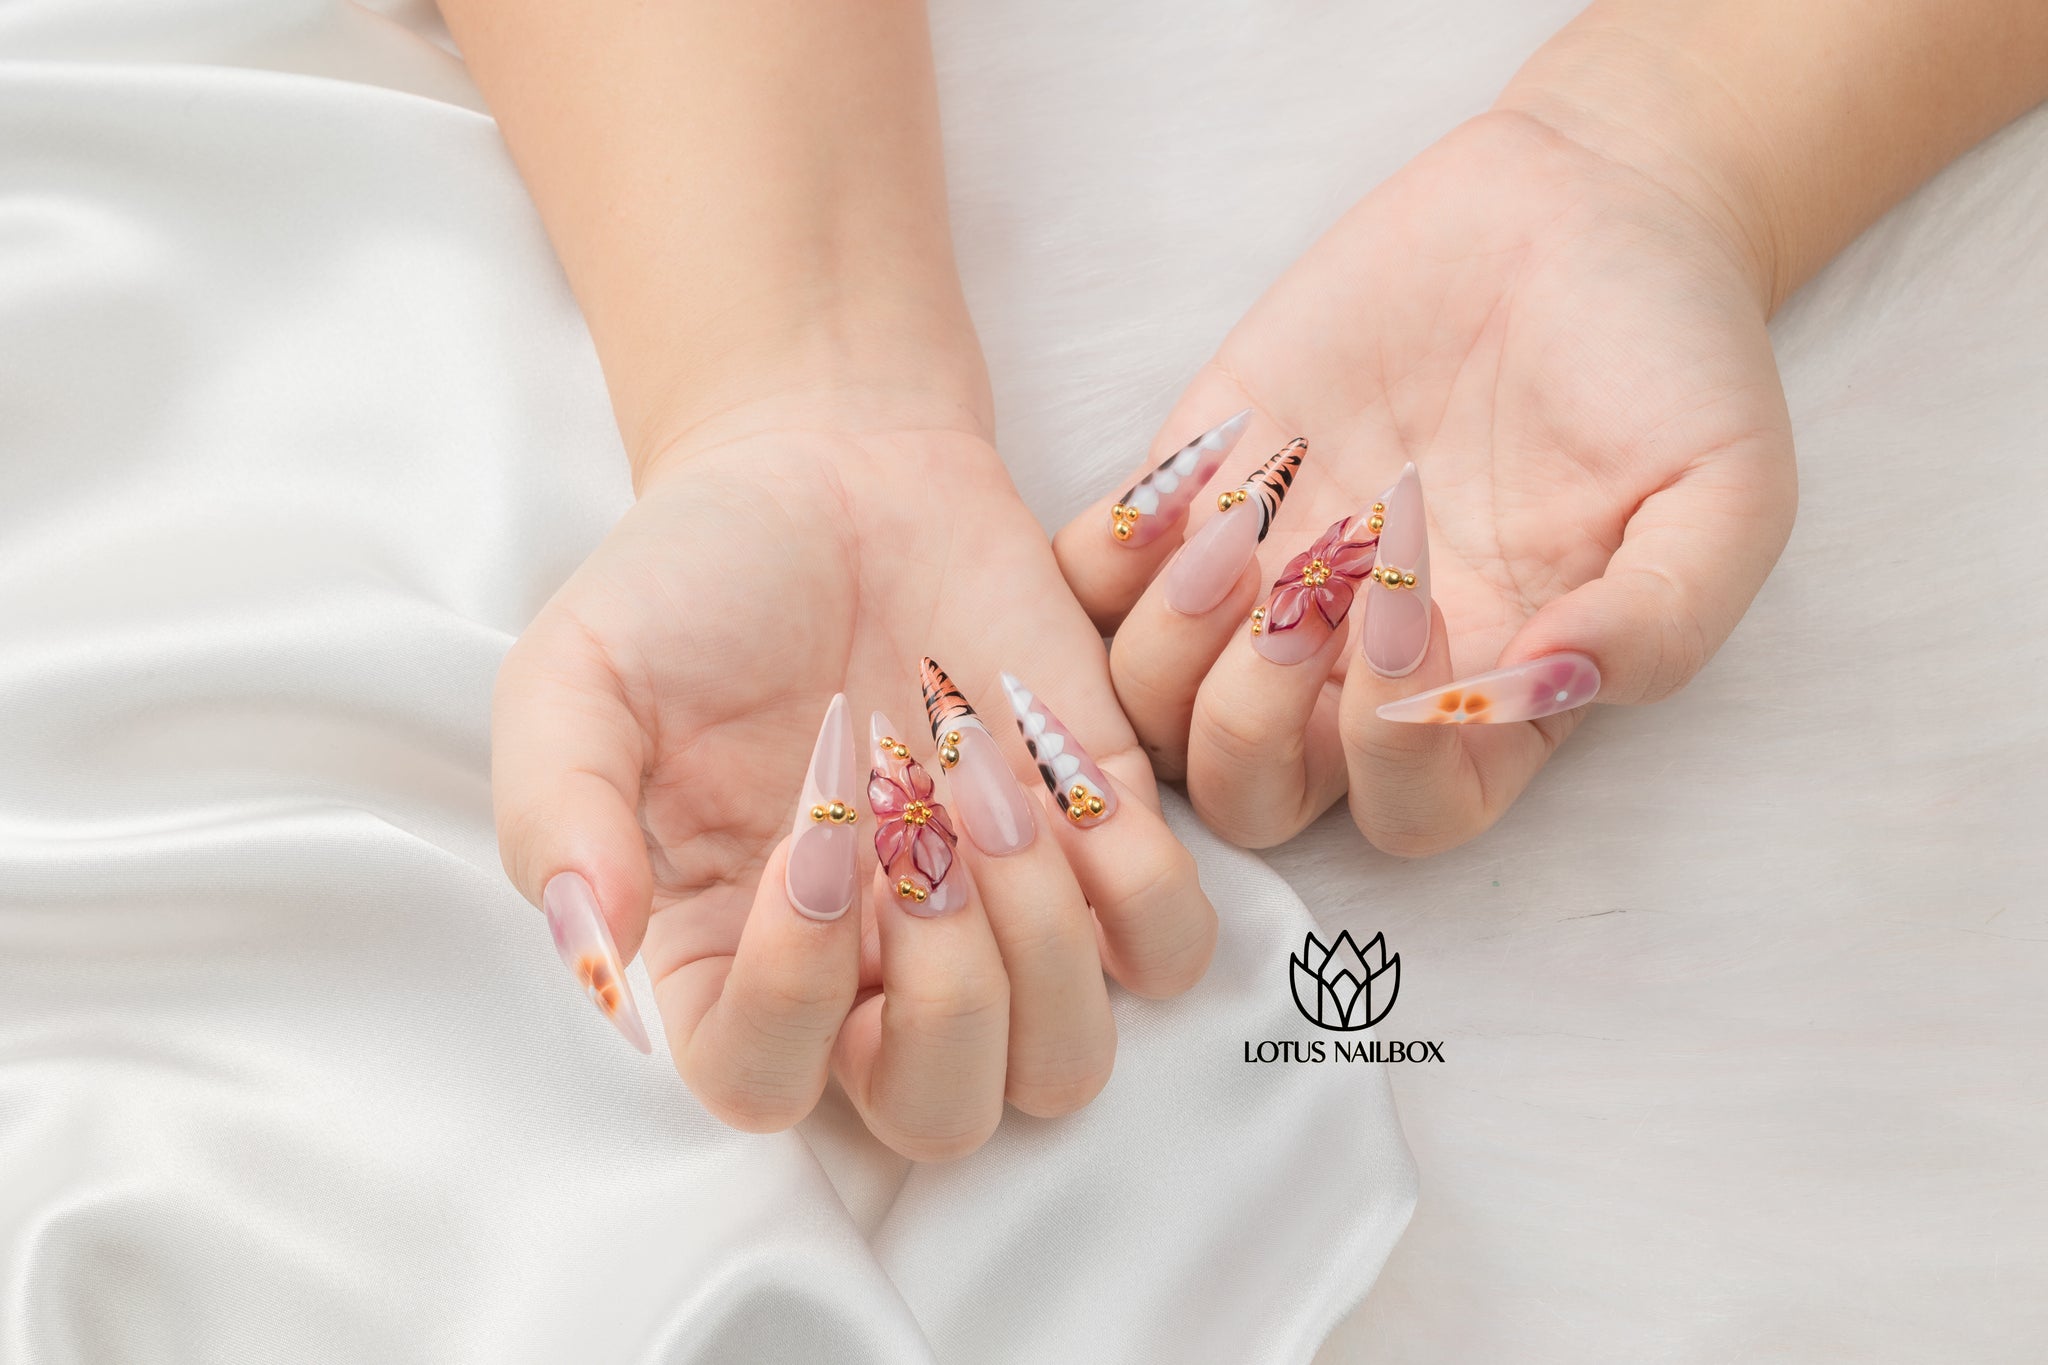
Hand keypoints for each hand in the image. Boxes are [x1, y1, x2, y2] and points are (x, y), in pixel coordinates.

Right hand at [493, 402, 1214, 1158]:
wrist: (831, 464)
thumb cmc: (694, 578)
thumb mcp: (576, 674)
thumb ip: (560, 815)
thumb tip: (598, 959)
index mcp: (730, 956)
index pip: (761, 1088)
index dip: (792, 997)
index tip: (808, 836)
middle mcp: (871, 970)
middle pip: (941, 1116)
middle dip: (948, 994)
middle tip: (914, 830)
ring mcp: (994, 919)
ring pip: (1064, 1064)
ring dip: (1044, 938)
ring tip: (988, 787)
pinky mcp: (1099, 847)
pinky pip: (1167, 954)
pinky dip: (1140, 887)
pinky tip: (1069, 785)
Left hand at [1054, 109, 1795, 854]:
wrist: (1581, 210)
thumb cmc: (1666, 364)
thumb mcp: (1723, 492)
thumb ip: (1663, 617)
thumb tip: (1558, 684)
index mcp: (1485, 696)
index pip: (1403, 816)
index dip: (1388, 757)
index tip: (1415, 613)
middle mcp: (1358, 668)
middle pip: (1248, 793)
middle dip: (1250, 725)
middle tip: (1302, 598)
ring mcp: (1267, 582)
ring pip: (1151, 708)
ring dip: (1168, 650)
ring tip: (1234, 536)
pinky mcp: (1199, 490)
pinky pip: (1091, 587)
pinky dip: (1101, 568)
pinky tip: (1183, 491)